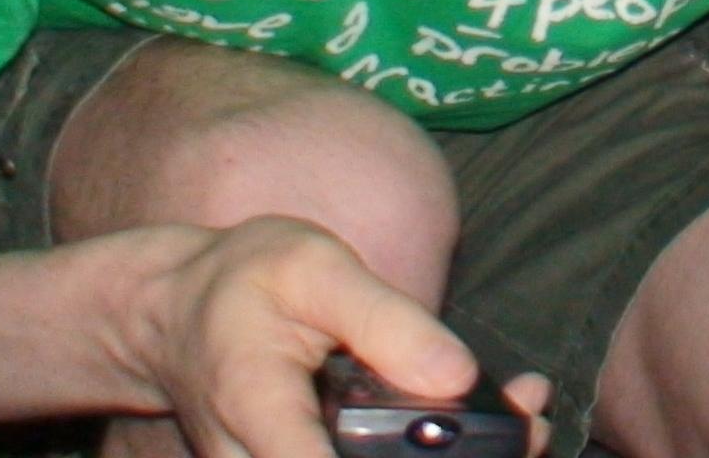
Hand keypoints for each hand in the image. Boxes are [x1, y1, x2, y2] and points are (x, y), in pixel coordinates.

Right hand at [120, 215, 549, 457]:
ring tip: (526, 421)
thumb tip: (458, 376)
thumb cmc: (244, 279)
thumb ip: (384, 321)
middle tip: (533, 429)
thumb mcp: (316, 269)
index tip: (479, 448)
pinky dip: (428, 453)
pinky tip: (488, 417)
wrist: (175, 311)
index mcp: (261, 414)